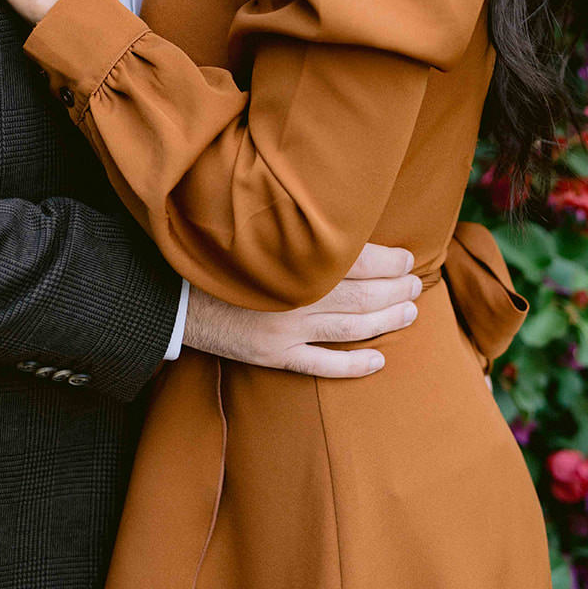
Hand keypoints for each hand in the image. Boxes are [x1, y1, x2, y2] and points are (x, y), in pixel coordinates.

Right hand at [183, 242, 421, 377]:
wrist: (171, 290)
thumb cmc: (217, 253)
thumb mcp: (256, 230)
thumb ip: (295, 231)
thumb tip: (339, 223)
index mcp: (294, 259)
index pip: (357, 261)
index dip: (388, 262)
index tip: (406, 259)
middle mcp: (295, 295)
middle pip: (361, 297)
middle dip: (395, 291)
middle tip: (416, 286)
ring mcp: (286, 329)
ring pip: (350, 329)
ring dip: (385, 322)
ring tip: (409, 314)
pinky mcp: (273, 355)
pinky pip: (321, 365)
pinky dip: (353, 366)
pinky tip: (378, 362)